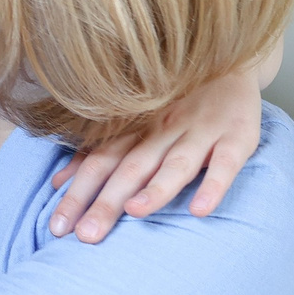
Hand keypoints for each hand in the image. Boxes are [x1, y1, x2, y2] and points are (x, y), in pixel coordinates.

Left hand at [48, 52, 270, 241]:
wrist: (230, 58)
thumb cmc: (176, 101)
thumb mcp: (136, 123)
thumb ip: (99, 153)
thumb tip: (58, 183)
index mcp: (136, 129)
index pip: (98, 164)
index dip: (77, 194)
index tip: (56, 228)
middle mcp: (163, 129)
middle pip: (130, 169)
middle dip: (106, 202)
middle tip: (85, 236)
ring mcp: (201, 131)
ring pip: (175, 164)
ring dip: (155, 189)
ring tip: (134, 213)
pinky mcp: (237, 136)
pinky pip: (225, 162)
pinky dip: (213, 185)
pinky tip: (199, 209)